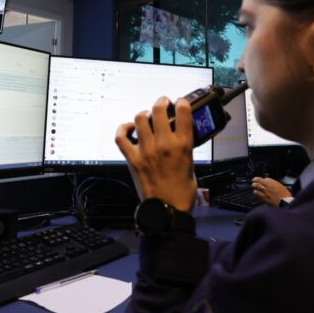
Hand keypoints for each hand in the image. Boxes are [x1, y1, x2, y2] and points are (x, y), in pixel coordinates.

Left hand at [115, 97, 196, 211]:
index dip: (181, 102)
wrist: (167, 210)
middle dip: (161, 102)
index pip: (183, 111)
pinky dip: (124, 129)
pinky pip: (121, 137)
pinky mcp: (133, 159)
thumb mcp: (191, 164)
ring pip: (140, 118)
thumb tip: (180, 134)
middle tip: (163, 104)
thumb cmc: (181, 192)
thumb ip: (185, 146)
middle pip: (158, 109)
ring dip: (144, 114)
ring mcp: (146, 150)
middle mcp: (163, 144)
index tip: (180, 103)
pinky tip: (130, 129)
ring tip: (148, 117)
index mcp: (182, 145)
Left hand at [251, 177, 290, 206]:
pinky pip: (257, 194)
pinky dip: (256, 192)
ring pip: (256, 186)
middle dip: (255, 180)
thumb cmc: (285, 195)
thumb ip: (275, 184)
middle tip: (254, 181)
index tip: (261, 180)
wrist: (285, 203)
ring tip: (254, 187)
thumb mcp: (281, 186)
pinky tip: (256, 192)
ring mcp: (265, 192)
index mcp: (273, 182)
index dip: (263, 179)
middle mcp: (268, 186)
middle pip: (258, 180)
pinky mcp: (264, 198)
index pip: (265, 178)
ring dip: (255, 186)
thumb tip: (271, 183)